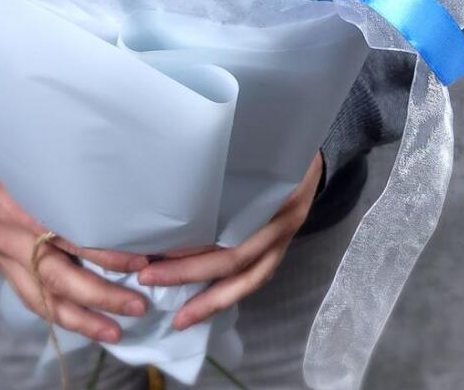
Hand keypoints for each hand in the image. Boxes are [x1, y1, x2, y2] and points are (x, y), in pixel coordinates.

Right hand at [0, 135, 148, 342]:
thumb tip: (126, 197)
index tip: (141, 261)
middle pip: (57, 276)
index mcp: (26, 202)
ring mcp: (3, 251)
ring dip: (80, 318)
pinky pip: (28, 296)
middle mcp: (11, 233)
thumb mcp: (44, 154)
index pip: (72, 237)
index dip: (107, 254)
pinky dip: (56, 312)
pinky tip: (82, 322)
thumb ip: (75, 176)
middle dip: (100, 296)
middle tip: (137, 306)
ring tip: (112, 331)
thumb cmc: (18, 151)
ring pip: (41, 297)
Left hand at [137, 152, 324, 329]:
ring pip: (250, 279)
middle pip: (235, 258)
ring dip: (212, 300)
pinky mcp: (283, 248)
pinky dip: (232, 294)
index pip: (230, 226)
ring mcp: (285, 238)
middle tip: (149, 278)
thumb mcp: (253, 145)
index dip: (195, 243)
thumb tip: (176, 177)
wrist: (314, 156)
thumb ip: (226, 163)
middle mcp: (281, 220)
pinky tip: (207, 306)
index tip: (156, 249)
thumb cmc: (273, 145)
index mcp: (272, 191)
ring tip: (180, 317)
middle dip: (190, 273)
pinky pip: (258, 278)